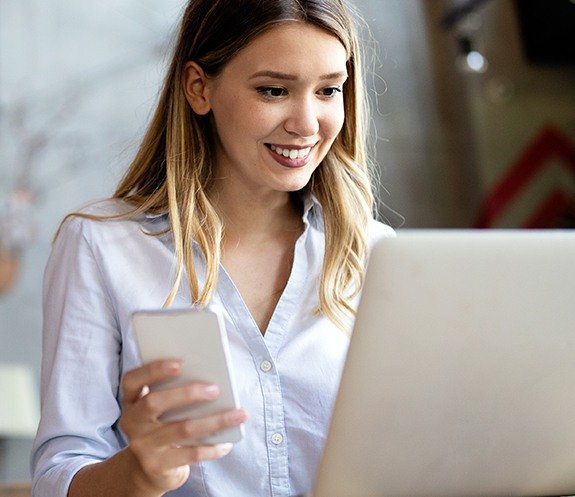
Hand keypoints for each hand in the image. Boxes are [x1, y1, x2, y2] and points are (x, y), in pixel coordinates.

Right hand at [119, 359, 246, 492]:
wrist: (149, 469)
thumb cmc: (163, 426)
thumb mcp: (160, 409)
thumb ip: (174, 392)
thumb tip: (211, 380)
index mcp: (132, 400)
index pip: (132, 380)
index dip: (154, 370)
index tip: (180, 363)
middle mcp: (132, 422)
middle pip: (153, 403)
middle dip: (187, 393)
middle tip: (215, 389)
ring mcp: (143, 446)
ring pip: (181, 430)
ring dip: (214, 421)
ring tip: (239, 414)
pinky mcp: (157, 466)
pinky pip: (190, 454)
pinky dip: (212, 447)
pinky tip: (227, 442)